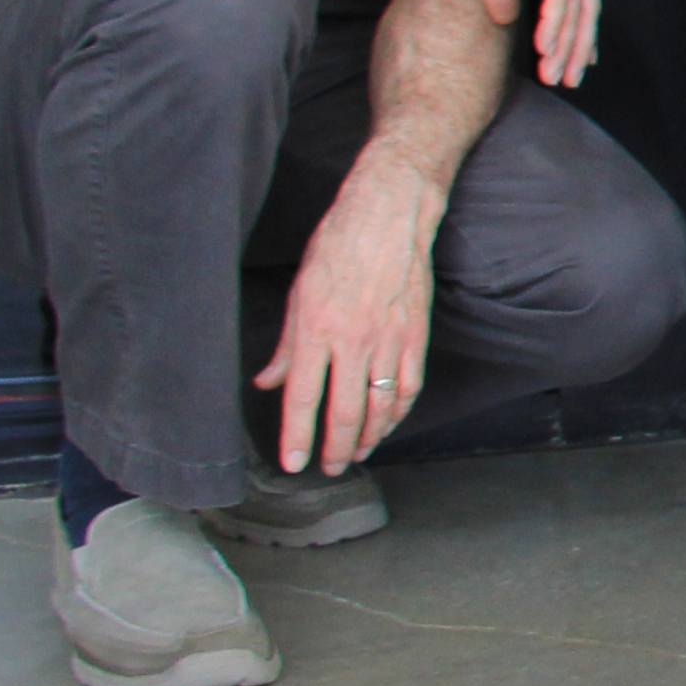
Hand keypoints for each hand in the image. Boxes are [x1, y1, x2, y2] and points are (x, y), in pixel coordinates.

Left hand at [257, 155, 439, 472]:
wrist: (388, 217)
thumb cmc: (338, 246)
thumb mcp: (298, 292)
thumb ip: (286, 345)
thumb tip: (270, 380)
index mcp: (316, 330)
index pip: (304, 397)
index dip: (297, 435)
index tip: (293, 462)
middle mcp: (352, 341)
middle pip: (345, 411)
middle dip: (335, 447)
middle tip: (329, 468)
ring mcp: (389, 339)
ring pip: (381, 404)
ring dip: (370, 436)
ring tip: (358, 453)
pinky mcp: (415, 333)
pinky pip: (408, 384)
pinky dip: (399, 411)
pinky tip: (389, 423)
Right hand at [433, 0, 598, 88]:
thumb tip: (506, 16)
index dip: (578, 30)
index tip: (574, 58)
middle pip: (586, 7)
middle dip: (578, 48)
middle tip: (569, 77)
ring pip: (575, 7)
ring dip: (564, 45)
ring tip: (553, 73)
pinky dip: (555, 24)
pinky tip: (545, 47)